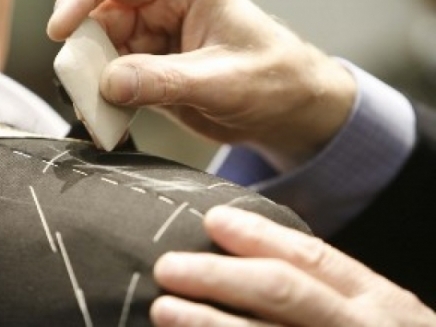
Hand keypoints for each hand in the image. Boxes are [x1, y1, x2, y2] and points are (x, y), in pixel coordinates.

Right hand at [48, 0, 355, 170]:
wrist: (290, 109)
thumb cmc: (275, 78)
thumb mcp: (223, 81)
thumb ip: (166, 81)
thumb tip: (109, 83)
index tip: (60, 28)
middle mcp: (163, 8)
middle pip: (100, 11)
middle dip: (82, 43)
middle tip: (76, 78)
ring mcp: (154, 41)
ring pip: (101, 48)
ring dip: (90, 75)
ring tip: (95, 105)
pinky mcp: (150, 71)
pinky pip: (113, 78)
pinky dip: (104, 97)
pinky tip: (108, 114)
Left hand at [150, 206, 435, 325]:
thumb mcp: (365, 310)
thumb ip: (318, 288)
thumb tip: (235, 250)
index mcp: (371, 298)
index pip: (309, 257)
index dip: (257, 236)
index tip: (212, 219)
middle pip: (282, 291)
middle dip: (220, 276)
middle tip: (169, 266)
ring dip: (209, 325)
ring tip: (164, 310)